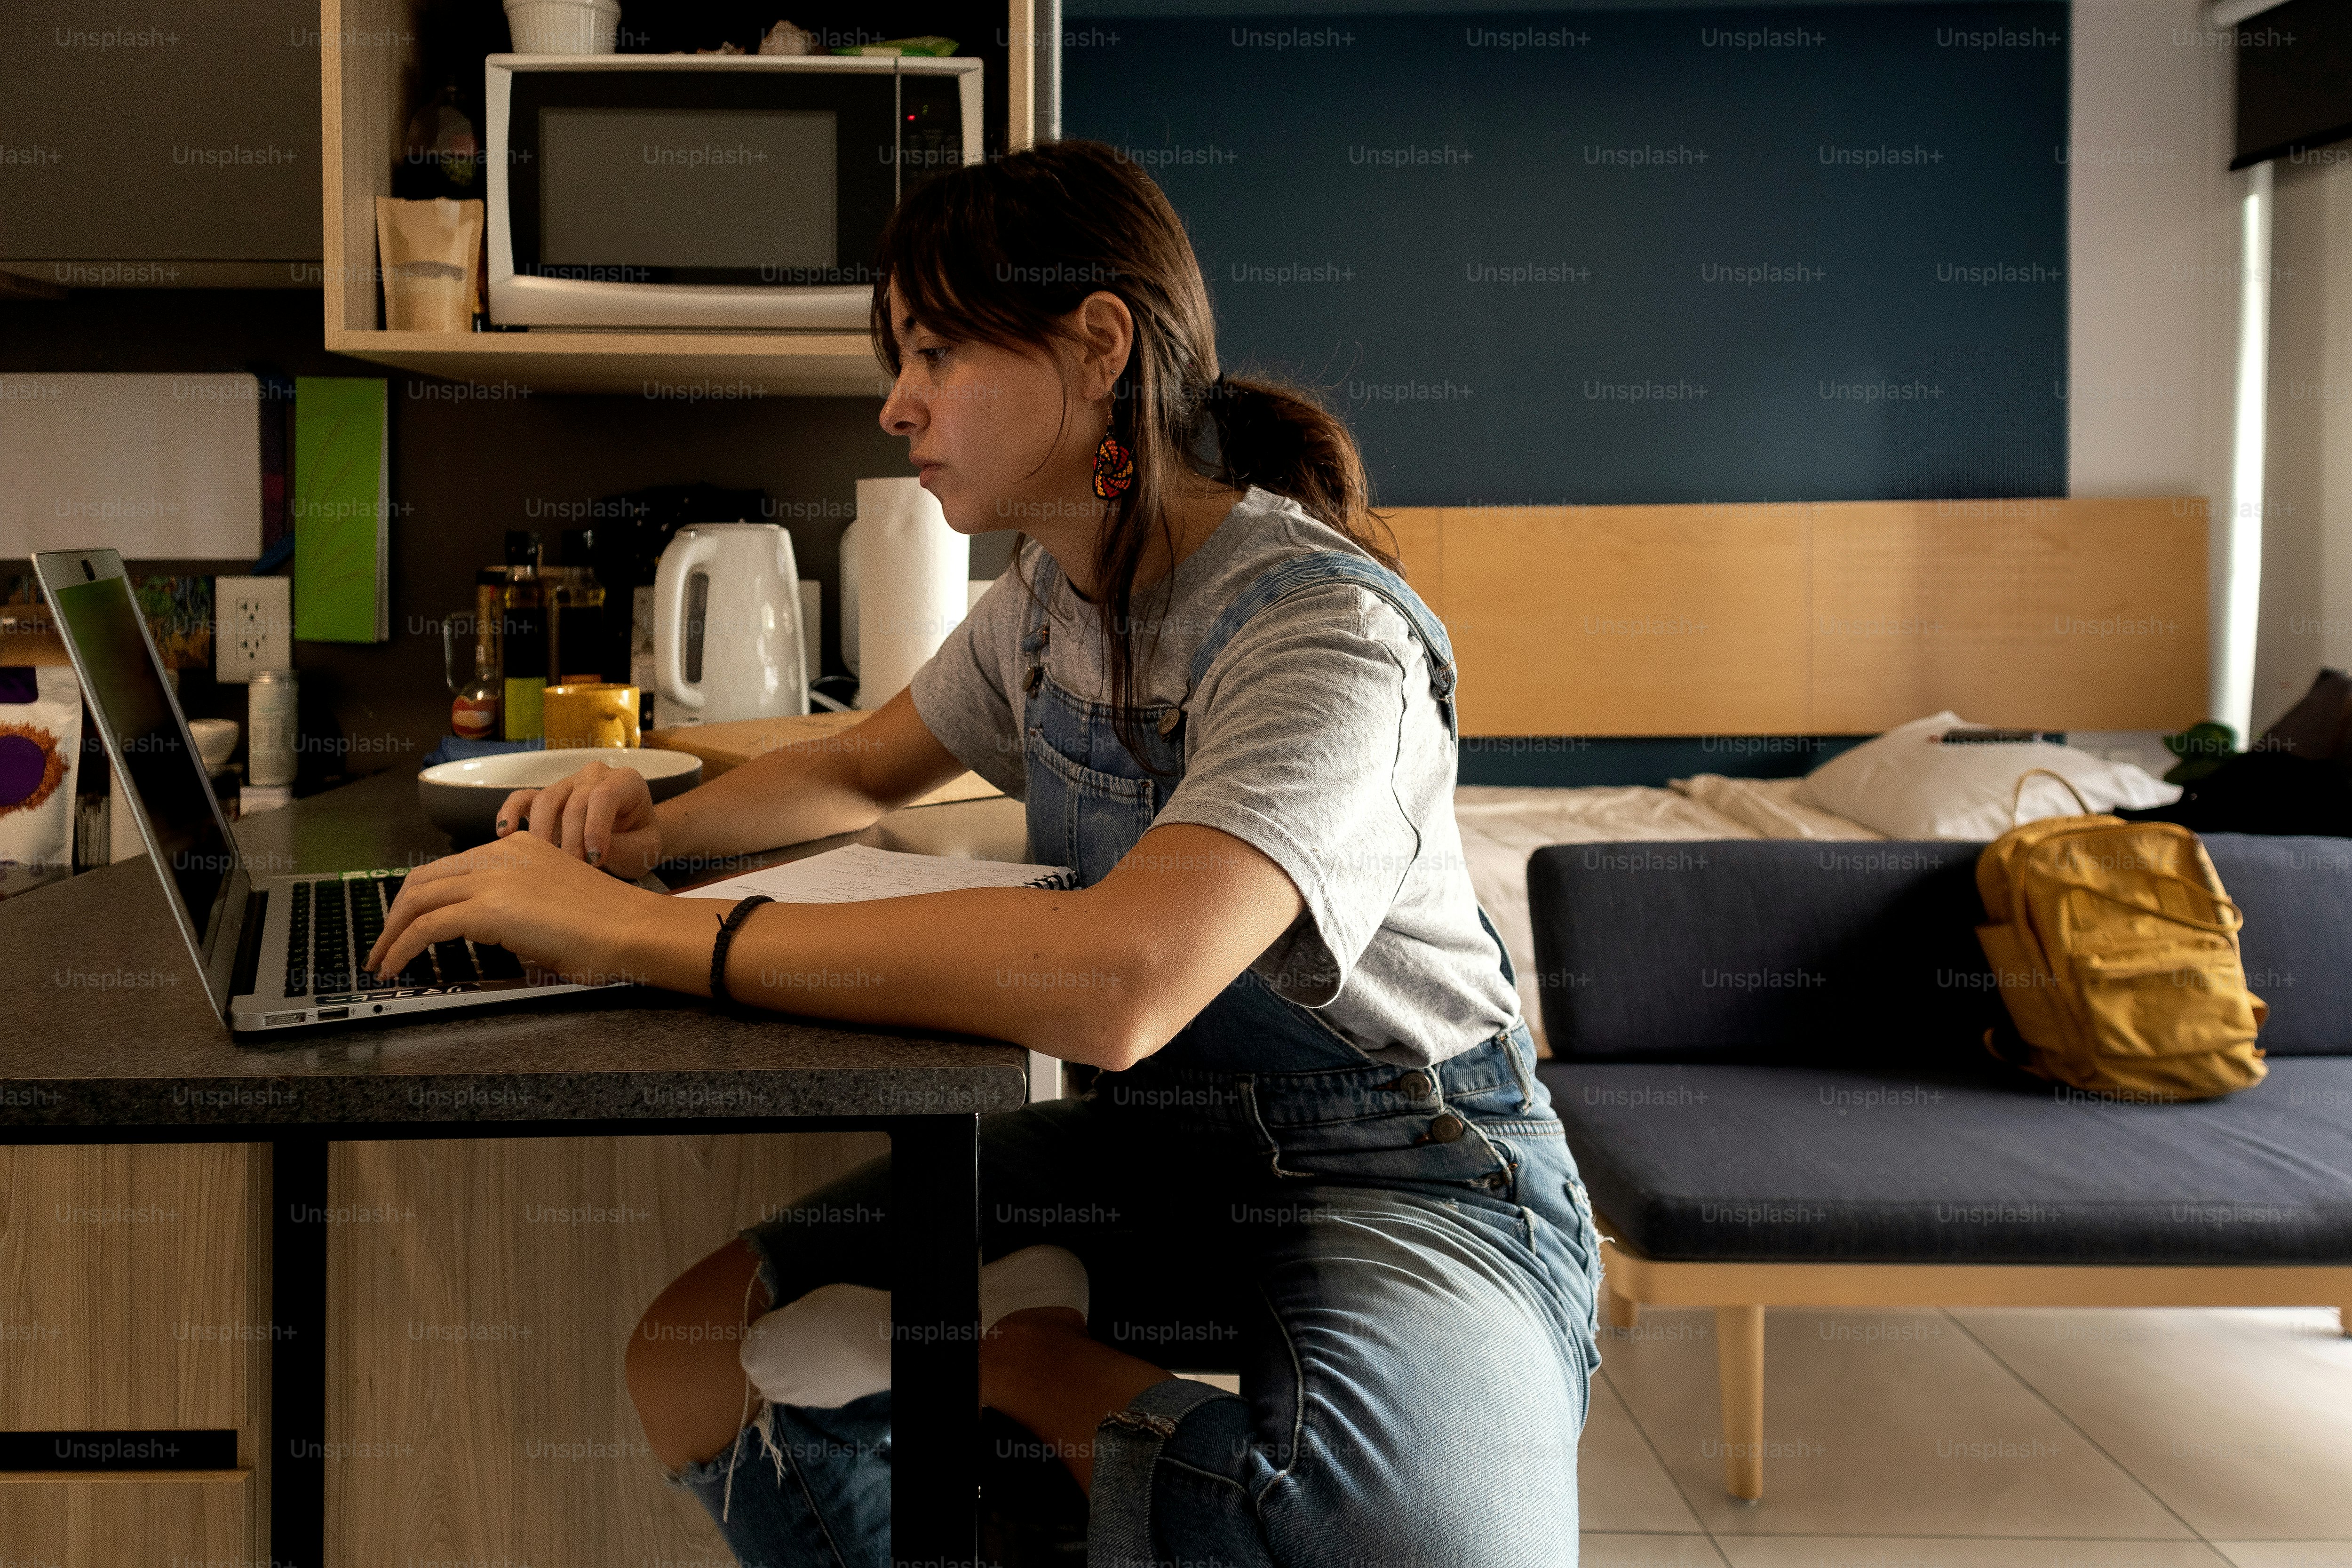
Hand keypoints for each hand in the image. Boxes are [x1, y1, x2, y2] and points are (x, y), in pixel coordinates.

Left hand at [364, 831, 660, 986]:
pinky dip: (402, 947)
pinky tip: (397, 966)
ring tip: (383, 961)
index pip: (451, 868)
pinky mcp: (489, 908)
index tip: (408, 923)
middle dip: (396, 913)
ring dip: (391, 933)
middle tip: (385, 943)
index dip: (420, 897)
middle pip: (424, 879)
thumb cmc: (610, 925)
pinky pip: (427, 926)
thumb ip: (520, 901)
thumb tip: (493, 928)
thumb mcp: (555, 898)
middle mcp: (501, 853)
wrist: (634, 929)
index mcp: (519, 846)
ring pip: (418, 899)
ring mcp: (494, 878)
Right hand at [496, 760, 661, 875]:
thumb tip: (591, 855)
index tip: (594, 859)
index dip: (596, 828)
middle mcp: (594, 776)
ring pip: (546, 800)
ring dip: (543, 834)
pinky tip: (505, 832)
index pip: (605, 796)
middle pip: (574, 801)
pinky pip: (522, 798)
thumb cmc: (639, 841)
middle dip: (571, 839)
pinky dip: (511, 812)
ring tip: (544, 862)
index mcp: (625, 782)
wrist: (631, 839)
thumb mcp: (645, 848)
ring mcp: (567, 785)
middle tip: (572, 869)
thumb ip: (624, 847)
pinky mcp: (545, 798)